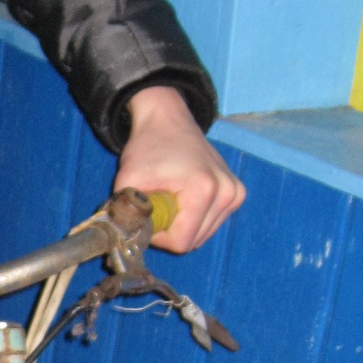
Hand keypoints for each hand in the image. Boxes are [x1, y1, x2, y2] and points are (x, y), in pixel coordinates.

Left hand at [115, 86, 244, 252]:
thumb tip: (125, 240)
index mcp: (204, 189)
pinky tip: (185, 197)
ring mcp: (235, 193)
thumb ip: (126, 213)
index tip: (149, 216)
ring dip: (183, 225)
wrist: (168, 120)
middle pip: (194, 241)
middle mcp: (227, 193)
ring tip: (171, 198)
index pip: (181, 242)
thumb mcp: (127, 179)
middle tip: (158, 205)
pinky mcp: (236, 193)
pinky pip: (211, 223)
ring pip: (203, 235)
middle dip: (171, 231)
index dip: (160, 236)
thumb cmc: (148, 147)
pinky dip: (195, 218)